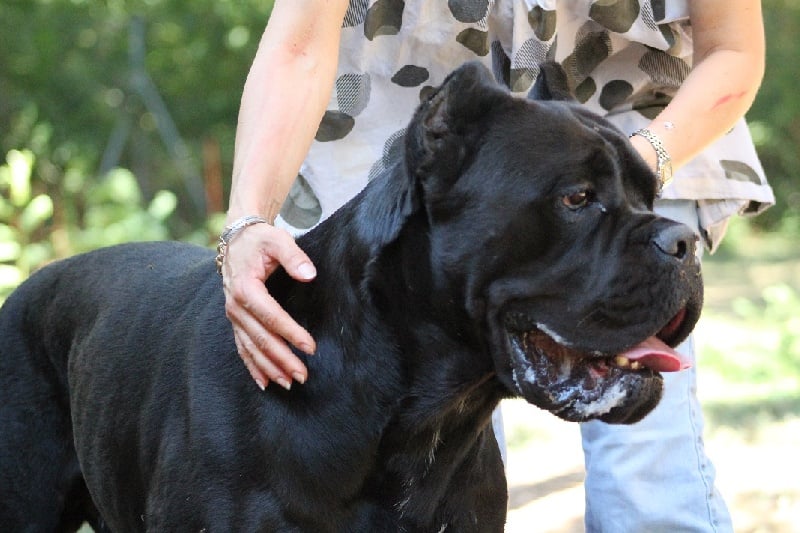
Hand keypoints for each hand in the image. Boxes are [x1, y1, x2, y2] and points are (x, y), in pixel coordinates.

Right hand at [221, 223, 316, 389]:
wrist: (237, 238)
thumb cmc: (260, 240)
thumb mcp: (277, 240)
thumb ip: (294, 256)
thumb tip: (309, 274)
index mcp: (246, 288)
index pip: (271, 317)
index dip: (290, 334)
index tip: (310, 347)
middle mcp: (236, 306)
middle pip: (261, 338)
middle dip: (282, 359)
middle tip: (302, 375)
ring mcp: (234, 316)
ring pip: (251, 348)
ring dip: (269, 368)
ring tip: (288, 383)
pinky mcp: (236, 320)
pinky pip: (242, 348)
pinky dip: (252, 366)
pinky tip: (264, 382)